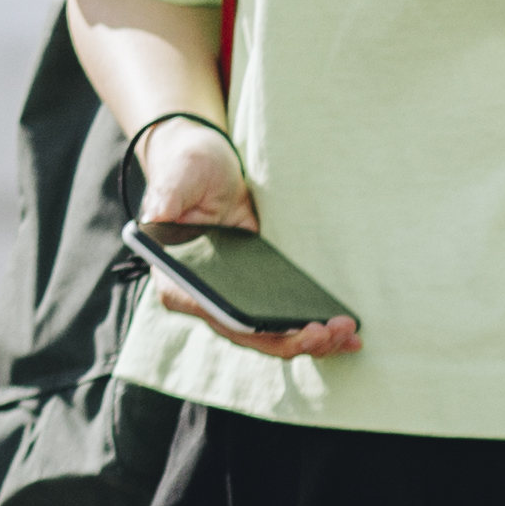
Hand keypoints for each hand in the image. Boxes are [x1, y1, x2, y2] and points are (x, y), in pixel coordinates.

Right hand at [134, 116, 359, 359]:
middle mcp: (204, 299)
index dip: (260, 331)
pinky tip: (348, 331)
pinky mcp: (257, 291)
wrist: (208, 165)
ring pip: (271, 335)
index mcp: (177, 281)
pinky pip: (284, 319)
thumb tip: (155, 218)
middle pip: (251, 336)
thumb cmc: (188, 168)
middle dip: (295, 340)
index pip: (220, 317)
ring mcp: (233, 298)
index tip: (297, 329)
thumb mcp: (178, 176)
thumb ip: (166, 198)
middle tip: (334, 331)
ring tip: (349, 334)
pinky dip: (315, 327)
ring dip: (312, 341)